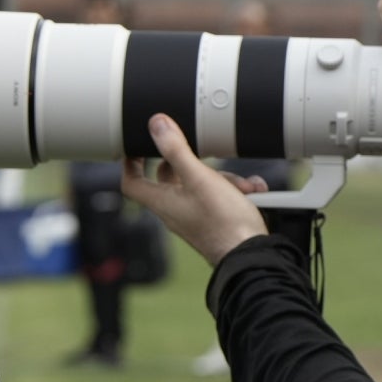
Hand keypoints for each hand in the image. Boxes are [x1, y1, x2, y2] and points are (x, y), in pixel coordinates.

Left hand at [121, 116, 269, 265]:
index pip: (132, 182)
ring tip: (241, 184)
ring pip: (201, 185)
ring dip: (222, 178)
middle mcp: (174, 211)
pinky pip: (219, 197)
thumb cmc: (223, 223)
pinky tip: (252, 191)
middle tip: (199, 152)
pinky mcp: (214, 220)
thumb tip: (156, 126)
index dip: (130, 163)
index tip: (136, 146)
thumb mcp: (199, 178)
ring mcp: (194, 217)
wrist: (251, 255)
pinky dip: (235, 190)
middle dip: (188, 162)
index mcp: (162, 202)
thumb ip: (176, 150)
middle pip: (170, 178)